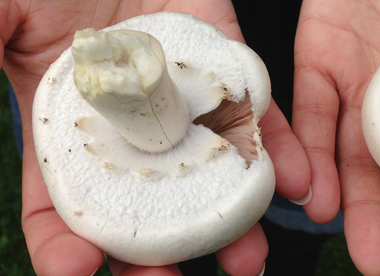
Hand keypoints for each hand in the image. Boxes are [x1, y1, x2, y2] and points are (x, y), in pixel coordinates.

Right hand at [1, 1, 309, 274]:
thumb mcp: (5, 10)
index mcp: (71, 130)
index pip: (62, 206)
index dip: (64, 244)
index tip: (77, 270)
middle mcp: (134, 132)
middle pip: (146, 211)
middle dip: (155, 255)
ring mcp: (185, 109)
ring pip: (210, 180)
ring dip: (231, 225)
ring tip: (246, 259)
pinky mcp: (230, 81)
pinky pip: (259, 123)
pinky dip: (278, 155)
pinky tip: (297, 187)